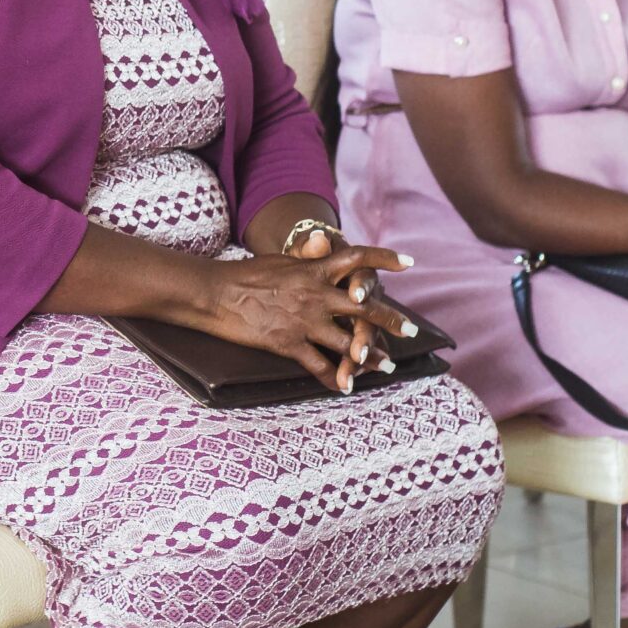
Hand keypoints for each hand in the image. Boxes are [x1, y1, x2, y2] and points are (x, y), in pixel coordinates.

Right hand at [191, 243, 418, 394]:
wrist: (216, 293)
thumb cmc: (246, 274)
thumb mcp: (281, 260)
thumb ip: (307, 256)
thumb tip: (322, 239)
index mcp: (315, 270)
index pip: (358, 258)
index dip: (385, 258)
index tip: (409, 262)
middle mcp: (316, 295)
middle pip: (365, 308)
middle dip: (391, 320)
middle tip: (411, 330)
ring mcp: (304, 321)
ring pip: (348, 343)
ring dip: (370, 357)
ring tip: (387, 366)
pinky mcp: (289, 344)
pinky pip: (320, 366)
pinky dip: (335, 379)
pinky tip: (344, 388)